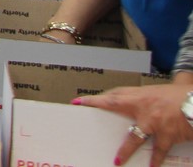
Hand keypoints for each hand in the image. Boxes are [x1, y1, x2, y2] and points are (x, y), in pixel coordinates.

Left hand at [77, 84, 192, 166]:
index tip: (77, 102)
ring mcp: (155, 123)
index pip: (111, 96)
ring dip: (126, 151)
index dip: (93, 99)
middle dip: (99, 113)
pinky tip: (152, 166)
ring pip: (135, 139)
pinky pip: (159, 150)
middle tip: (85, 125)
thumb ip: (133, 97)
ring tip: (117, 162)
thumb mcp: (151, 93)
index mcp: (138, 97)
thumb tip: (113, 99)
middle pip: (117, 111)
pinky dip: (156, 159)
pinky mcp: (168, 135)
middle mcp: (143, 109)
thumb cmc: (174, 96)